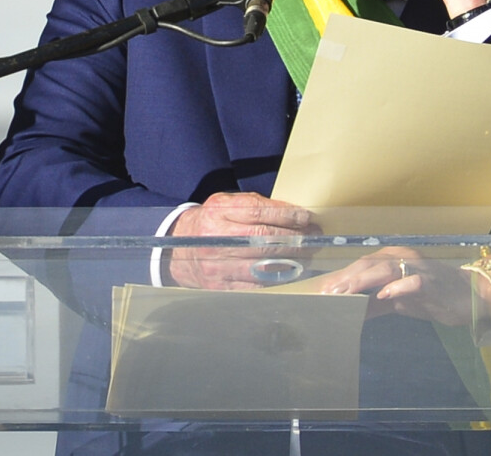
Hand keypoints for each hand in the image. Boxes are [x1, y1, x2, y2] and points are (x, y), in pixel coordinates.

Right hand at [166, 192, 318, 289]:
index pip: (259, 212)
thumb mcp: (225, 204)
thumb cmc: (210, 223)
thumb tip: (291, 212)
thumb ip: (254, 205)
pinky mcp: (219, 285)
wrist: (175, 250)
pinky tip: (292, 273)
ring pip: (263, 264)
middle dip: (295, 238)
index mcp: (219, 212)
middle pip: (264, 239)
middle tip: (315, 237)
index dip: (287, 214)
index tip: (307, 217)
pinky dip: (277, 279)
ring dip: (292, 260)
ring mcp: (217, 264)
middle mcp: (217, 238)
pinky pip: (255, 285)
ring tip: (309, 255)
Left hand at [312, 246, 477, 326]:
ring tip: (345, 293)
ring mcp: (418, 269)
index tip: (319, 292)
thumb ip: (374, 304)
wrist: (470, 296)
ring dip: (363, 280)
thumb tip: (346, 312)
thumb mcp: (398, 301)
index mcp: (394, 260)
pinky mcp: (432, 283)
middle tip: (325, 294)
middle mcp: (404, 259)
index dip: (341, 277)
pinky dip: (398, 287)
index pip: (362, 266)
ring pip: (386, 269)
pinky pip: (413, 282)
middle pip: (369, 264)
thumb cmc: (432, 296)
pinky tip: (384, 295)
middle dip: (346, 279)